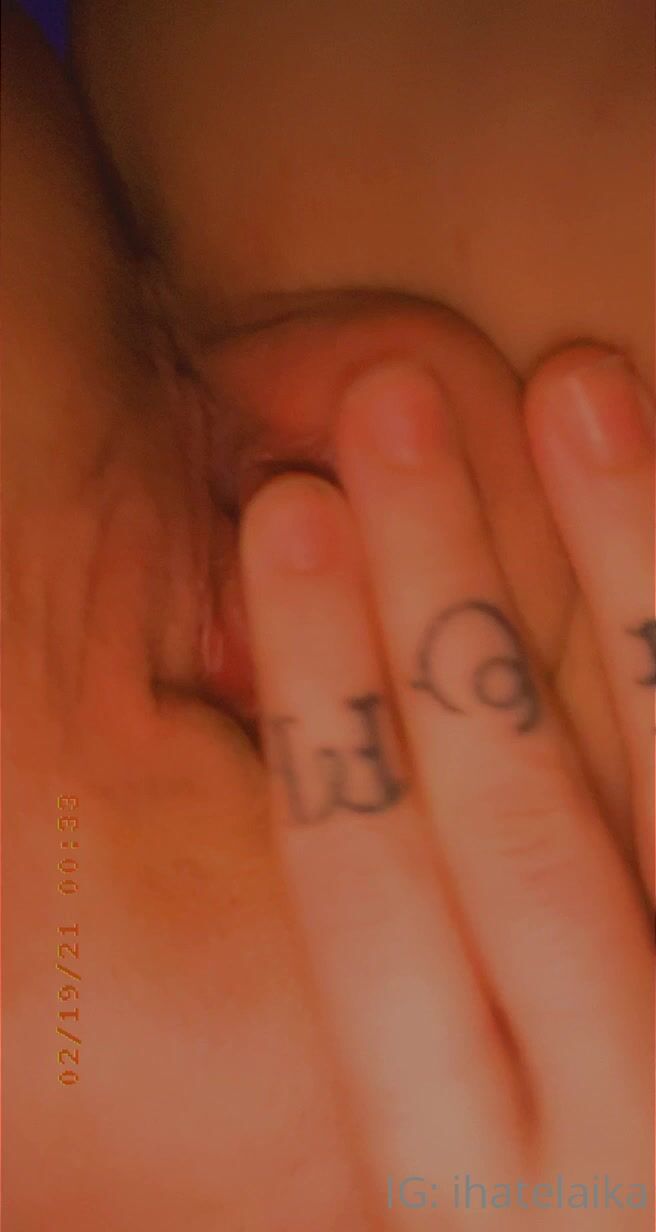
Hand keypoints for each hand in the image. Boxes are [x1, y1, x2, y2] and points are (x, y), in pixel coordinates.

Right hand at [241, 351, 653, 1227]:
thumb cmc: (552, 1195)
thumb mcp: (452, 1138)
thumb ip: (416, 976)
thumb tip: (345, 730)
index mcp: (459, 1158)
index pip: (365, 891)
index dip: (323, 687)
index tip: (290, 520)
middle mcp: (610, 1124)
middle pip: (516, 817)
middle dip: (442, 591)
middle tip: (392, 409)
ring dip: (627, 570)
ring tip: (579, 392)